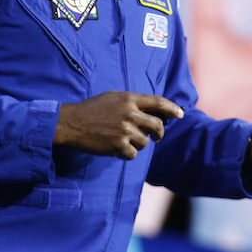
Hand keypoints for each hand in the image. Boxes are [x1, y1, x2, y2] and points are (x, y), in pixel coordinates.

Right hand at [55, 92, 183, 160]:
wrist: (71, 123)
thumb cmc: (91, 109)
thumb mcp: (112, 97)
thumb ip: (131, 102)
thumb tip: (150, 110)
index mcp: (129, 99)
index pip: (159, 102)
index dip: (172, 109)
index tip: (180, 115)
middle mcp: (130, 113)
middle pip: (157, 125)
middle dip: (159, 133)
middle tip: (157, 137)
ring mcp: (125, 130)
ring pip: (145, 142)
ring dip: (138, 144)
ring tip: (124, 140)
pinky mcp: (118, 145)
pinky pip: (133, 154)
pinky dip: (127, 153)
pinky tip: (117, 148)